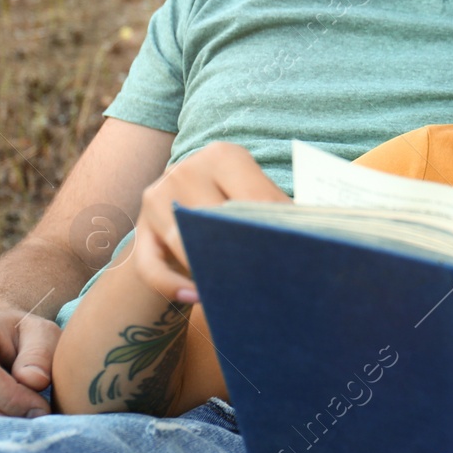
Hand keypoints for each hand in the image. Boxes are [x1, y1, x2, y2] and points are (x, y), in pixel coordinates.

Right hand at [133, 141, 288, 302]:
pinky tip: (196, 297)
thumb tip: (312, 233)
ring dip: (211, 269)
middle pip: (214, 218)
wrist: (184, 205)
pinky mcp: (140, 233)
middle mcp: (186, 170)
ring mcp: (156, 200)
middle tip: (268, 278)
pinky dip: (173, 285)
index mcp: (223, 155)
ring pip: (184, 241)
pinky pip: (152, 267)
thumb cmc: (234, 203)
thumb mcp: (254, 193)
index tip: (295, 255)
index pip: (254, 197)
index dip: (274, 230)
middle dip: (241, 250)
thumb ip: (275, 208)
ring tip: (238, 290)